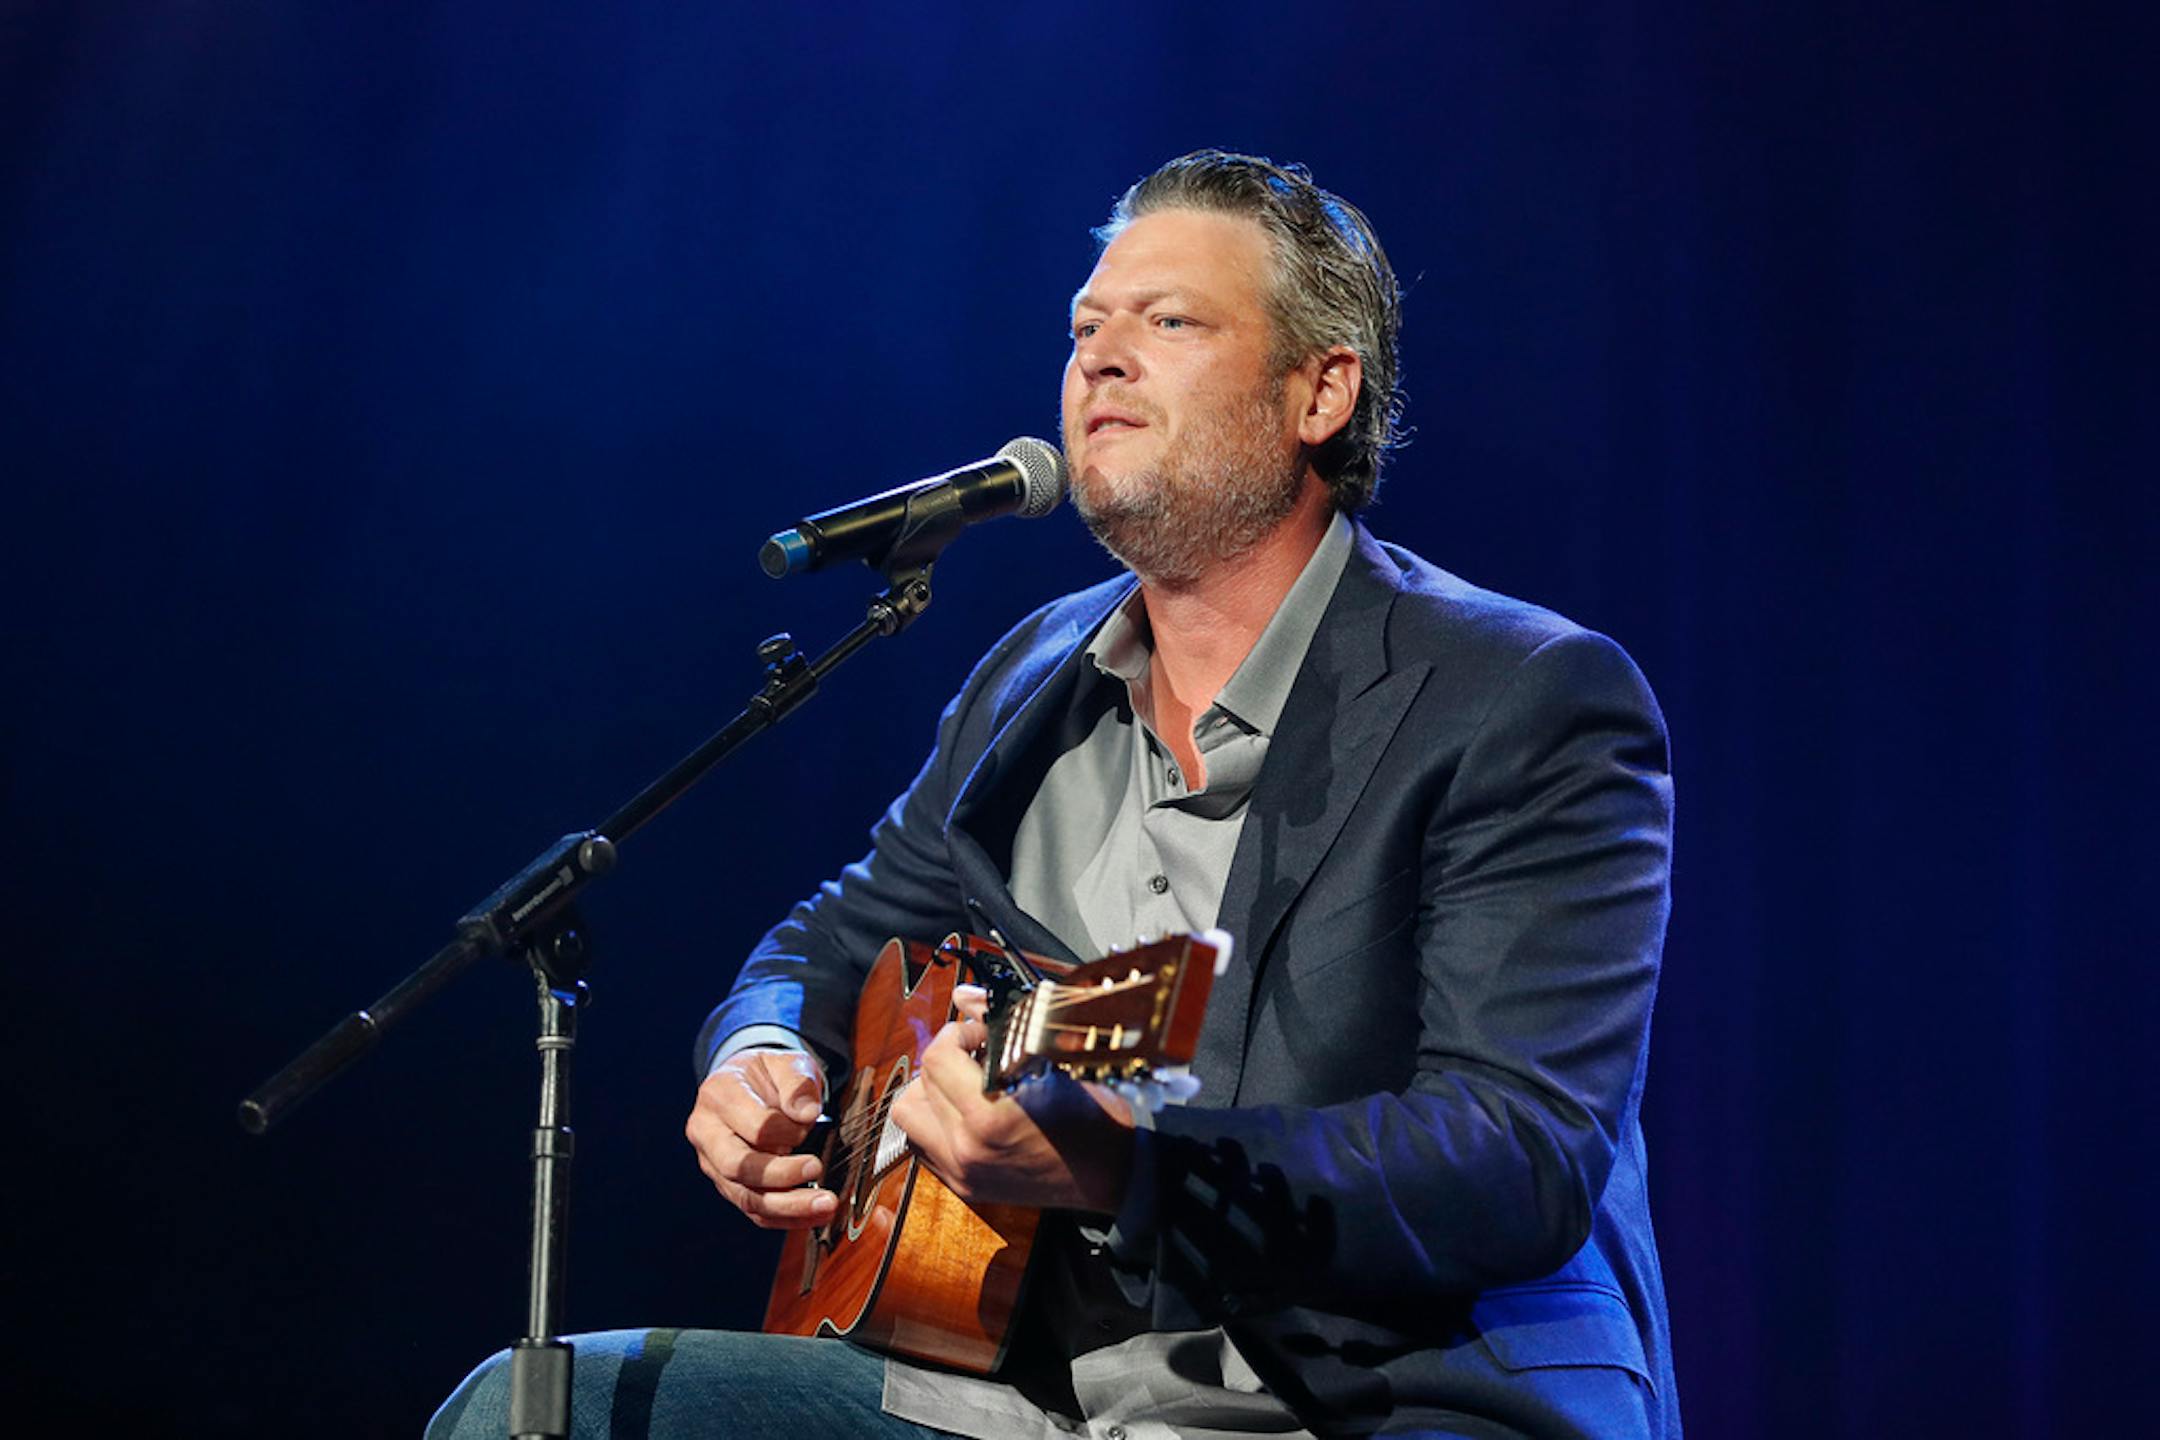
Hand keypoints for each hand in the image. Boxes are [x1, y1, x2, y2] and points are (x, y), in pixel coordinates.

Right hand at [686, 1049, 837, 1229]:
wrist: (749, 1085)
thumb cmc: (768, 1074)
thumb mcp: (786, 1062)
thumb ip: (797, 1082)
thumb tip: (806, 1114)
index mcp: (718, 1095)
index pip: (753, 1125)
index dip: (786, 1130)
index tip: (811, 1122)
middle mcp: (707, 1133)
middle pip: (738, 1166)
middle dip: (781, 1175)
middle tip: (818, 1168)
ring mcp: (714, 1164)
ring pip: (745, 1197)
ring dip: (788, 1206)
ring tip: (825, 1205)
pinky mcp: (729, 1186)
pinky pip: (755, 1212)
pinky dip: (786, 1218)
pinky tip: (815, 1216)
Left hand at [890, 985, 1136, 1214]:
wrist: (1115, 1172)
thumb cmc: (1092, 1117)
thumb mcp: (1050, 1061)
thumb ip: (998, 1026)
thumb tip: (965, 996)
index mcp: (988, 1119)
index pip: (938, 1058)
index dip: (959, 1034)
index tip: (982, 1033)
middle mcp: (966, 1151)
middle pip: (919, 1085)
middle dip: (945, 1058)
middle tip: (976, 1053)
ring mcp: (962, 1173)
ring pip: (909, 1116)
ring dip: (929, 1092)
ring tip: (962, 1083)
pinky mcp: (964, 1187)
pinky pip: (922, 1145)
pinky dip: (935, 1122)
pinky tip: (964, 1112)